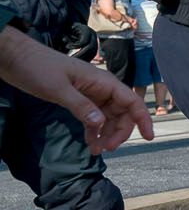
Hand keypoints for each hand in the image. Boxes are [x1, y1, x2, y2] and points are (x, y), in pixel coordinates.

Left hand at [0, 27, 152, 152]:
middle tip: (106, 149)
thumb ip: (81, 106)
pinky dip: (94, 132)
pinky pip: (94, 118)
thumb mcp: (59, 89)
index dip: (143, 119)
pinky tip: (89, 143)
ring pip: (109, 118)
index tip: (149, 137)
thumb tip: (101, 124)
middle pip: (122, 113)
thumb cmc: (39, 68)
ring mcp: (91, 94)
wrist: (17, 58)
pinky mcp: (80, 100)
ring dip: (106, 135)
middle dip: (119, 132)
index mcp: (103, 82)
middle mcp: (102, 88)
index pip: (132, 101)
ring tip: (95, 150)